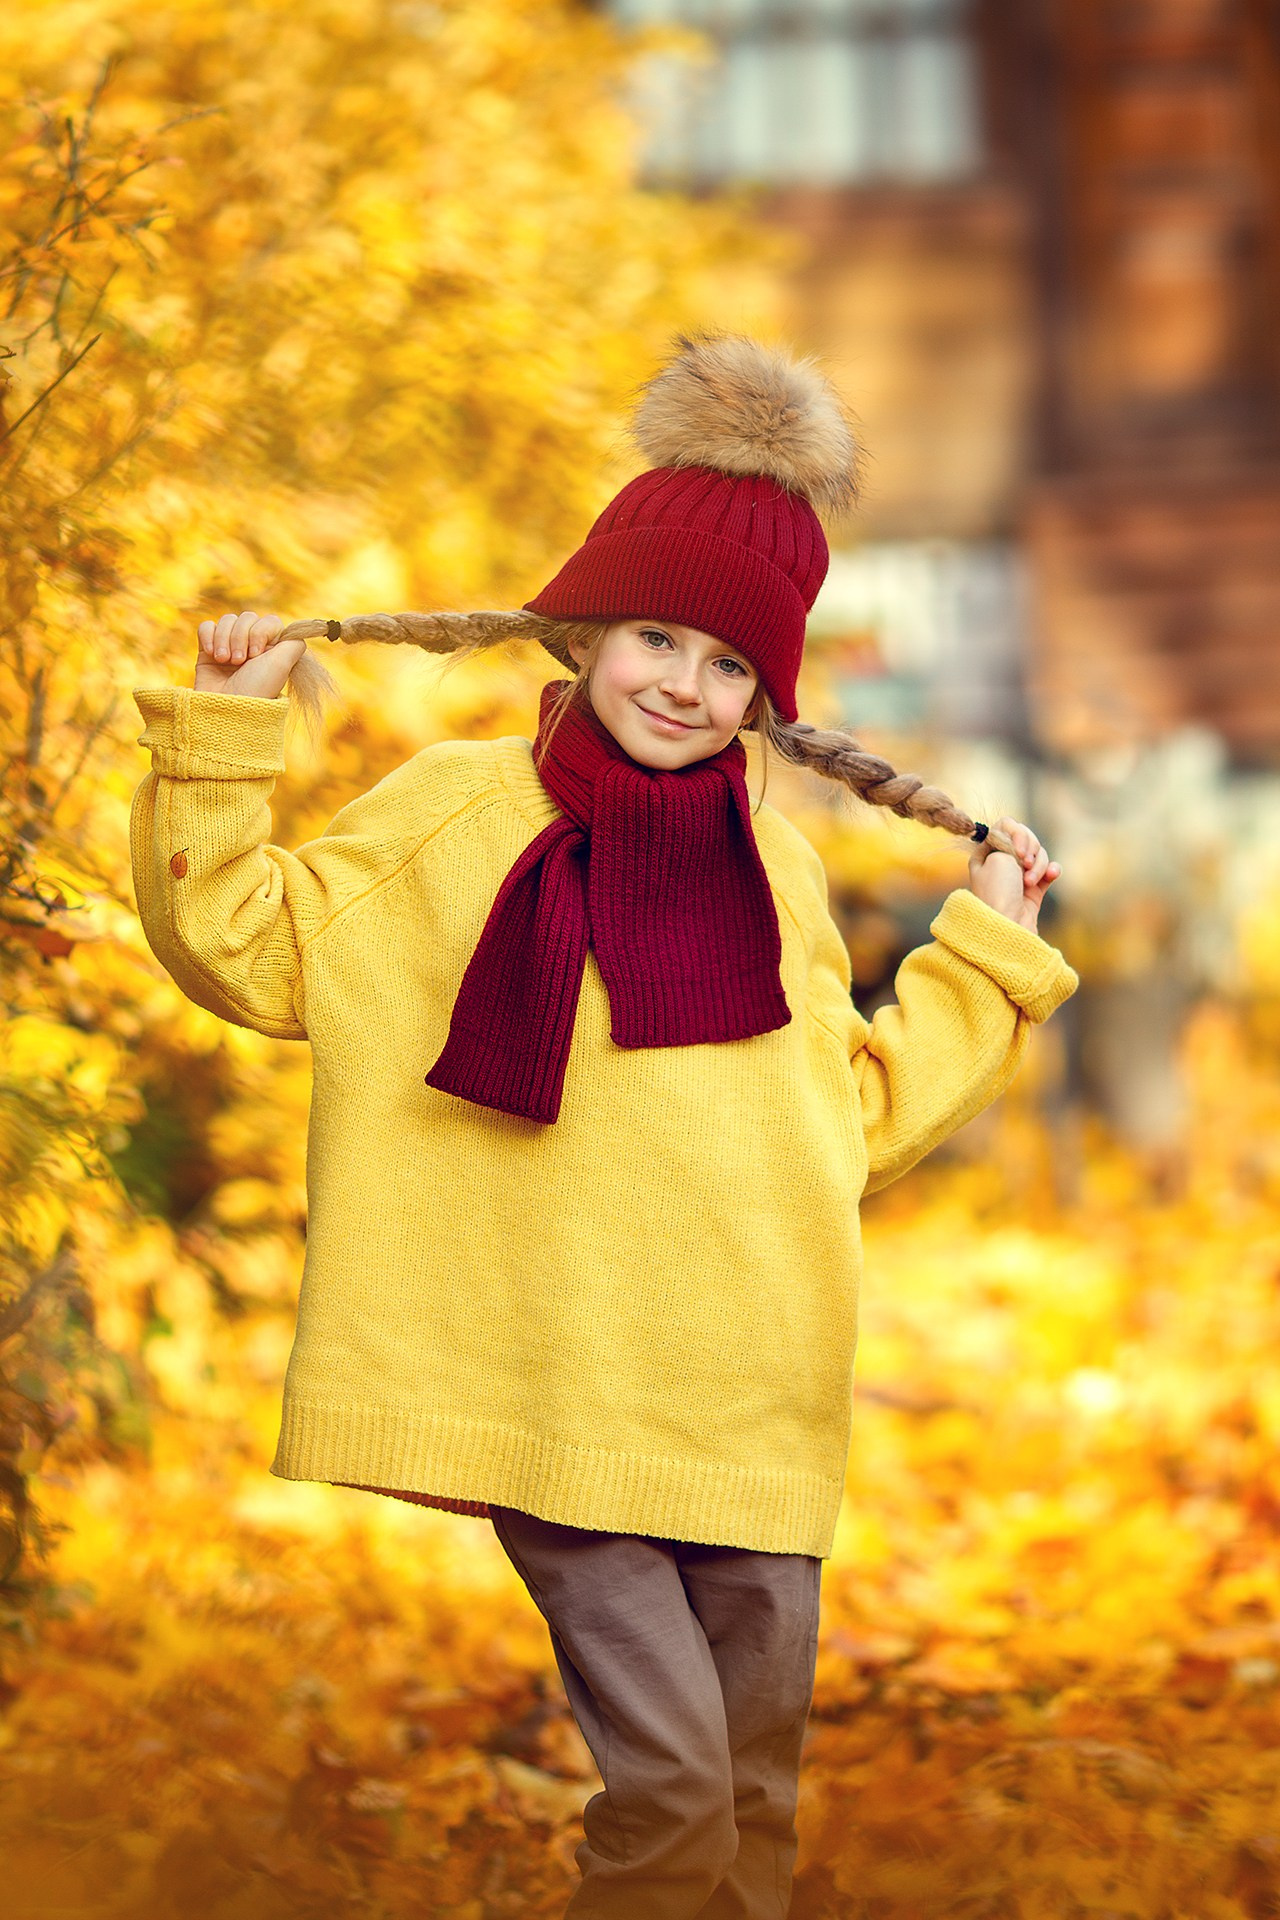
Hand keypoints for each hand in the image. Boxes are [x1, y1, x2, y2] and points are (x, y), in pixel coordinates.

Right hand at [194, 610, 307, 697]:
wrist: (227, 708)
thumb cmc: (258, 688)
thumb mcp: (284, 664)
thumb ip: (295, 643)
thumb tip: (299, 629)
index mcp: (272, 647)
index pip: (267, 620)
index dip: (260, 633)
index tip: (256, 654)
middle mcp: (252, 644)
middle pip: (246, 617)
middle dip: (240, 637)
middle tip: (239, 662)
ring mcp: (230, 646)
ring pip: (226, 620)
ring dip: (224, 639)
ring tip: (224, 661)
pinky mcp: (208, 649)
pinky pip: (206, 627)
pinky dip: (208, 637)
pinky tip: (211, 654)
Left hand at [967, 815, 1060, 932]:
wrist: (1007, 927)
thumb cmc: (998, 892)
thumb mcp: (998, 856)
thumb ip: (1011, 841)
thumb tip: (1022, 840)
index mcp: (985, 853)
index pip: (1005, 826)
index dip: (1016, 833)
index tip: (1018, 848)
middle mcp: (1000, 863)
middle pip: (1026, 839)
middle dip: (1030, 848)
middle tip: (1025, 863)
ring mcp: (1018, 877)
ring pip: (1039, 855)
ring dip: (1039, 865)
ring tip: (1029, 883)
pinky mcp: (1034, 890)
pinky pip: (1049, 871)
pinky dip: (1051, 871)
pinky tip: (1052, 876)